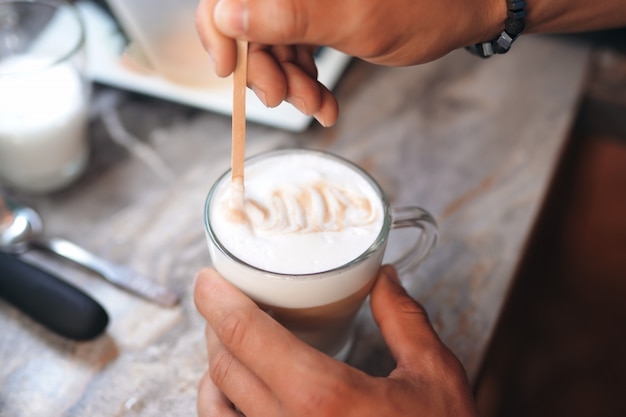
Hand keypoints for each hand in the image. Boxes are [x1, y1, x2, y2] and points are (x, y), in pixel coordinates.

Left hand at [194, 265, 478, 416]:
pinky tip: (238, 393)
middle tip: (229, 302)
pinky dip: (221, 407)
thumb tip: (384, 278)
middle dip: (218, 326)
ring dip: (215, 368)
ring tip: (230, 342)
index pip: (246, 336)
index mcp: (322, 399)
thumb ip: (403, 320)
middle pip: (225, 366)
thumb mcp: (432, 377)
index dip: (218, 300)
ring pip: (213, 407)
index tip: (208, 280)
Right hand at [195, 0, 503, 126]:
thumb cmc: (424, 7)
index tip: (229, 73)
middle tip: (287, 99)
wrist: (463, 9)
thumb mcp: (355, 20)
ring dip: (289, 83)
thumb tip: (226, 17)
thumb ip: (288, 17)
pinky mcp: (318, 12)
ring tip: (318, 106)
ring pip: (271, 43)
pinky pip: (294, 48)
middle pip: (246, 24)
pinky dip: (304, 78)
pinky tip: (322, 101)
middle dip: (264, 69)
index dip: (218, 34)